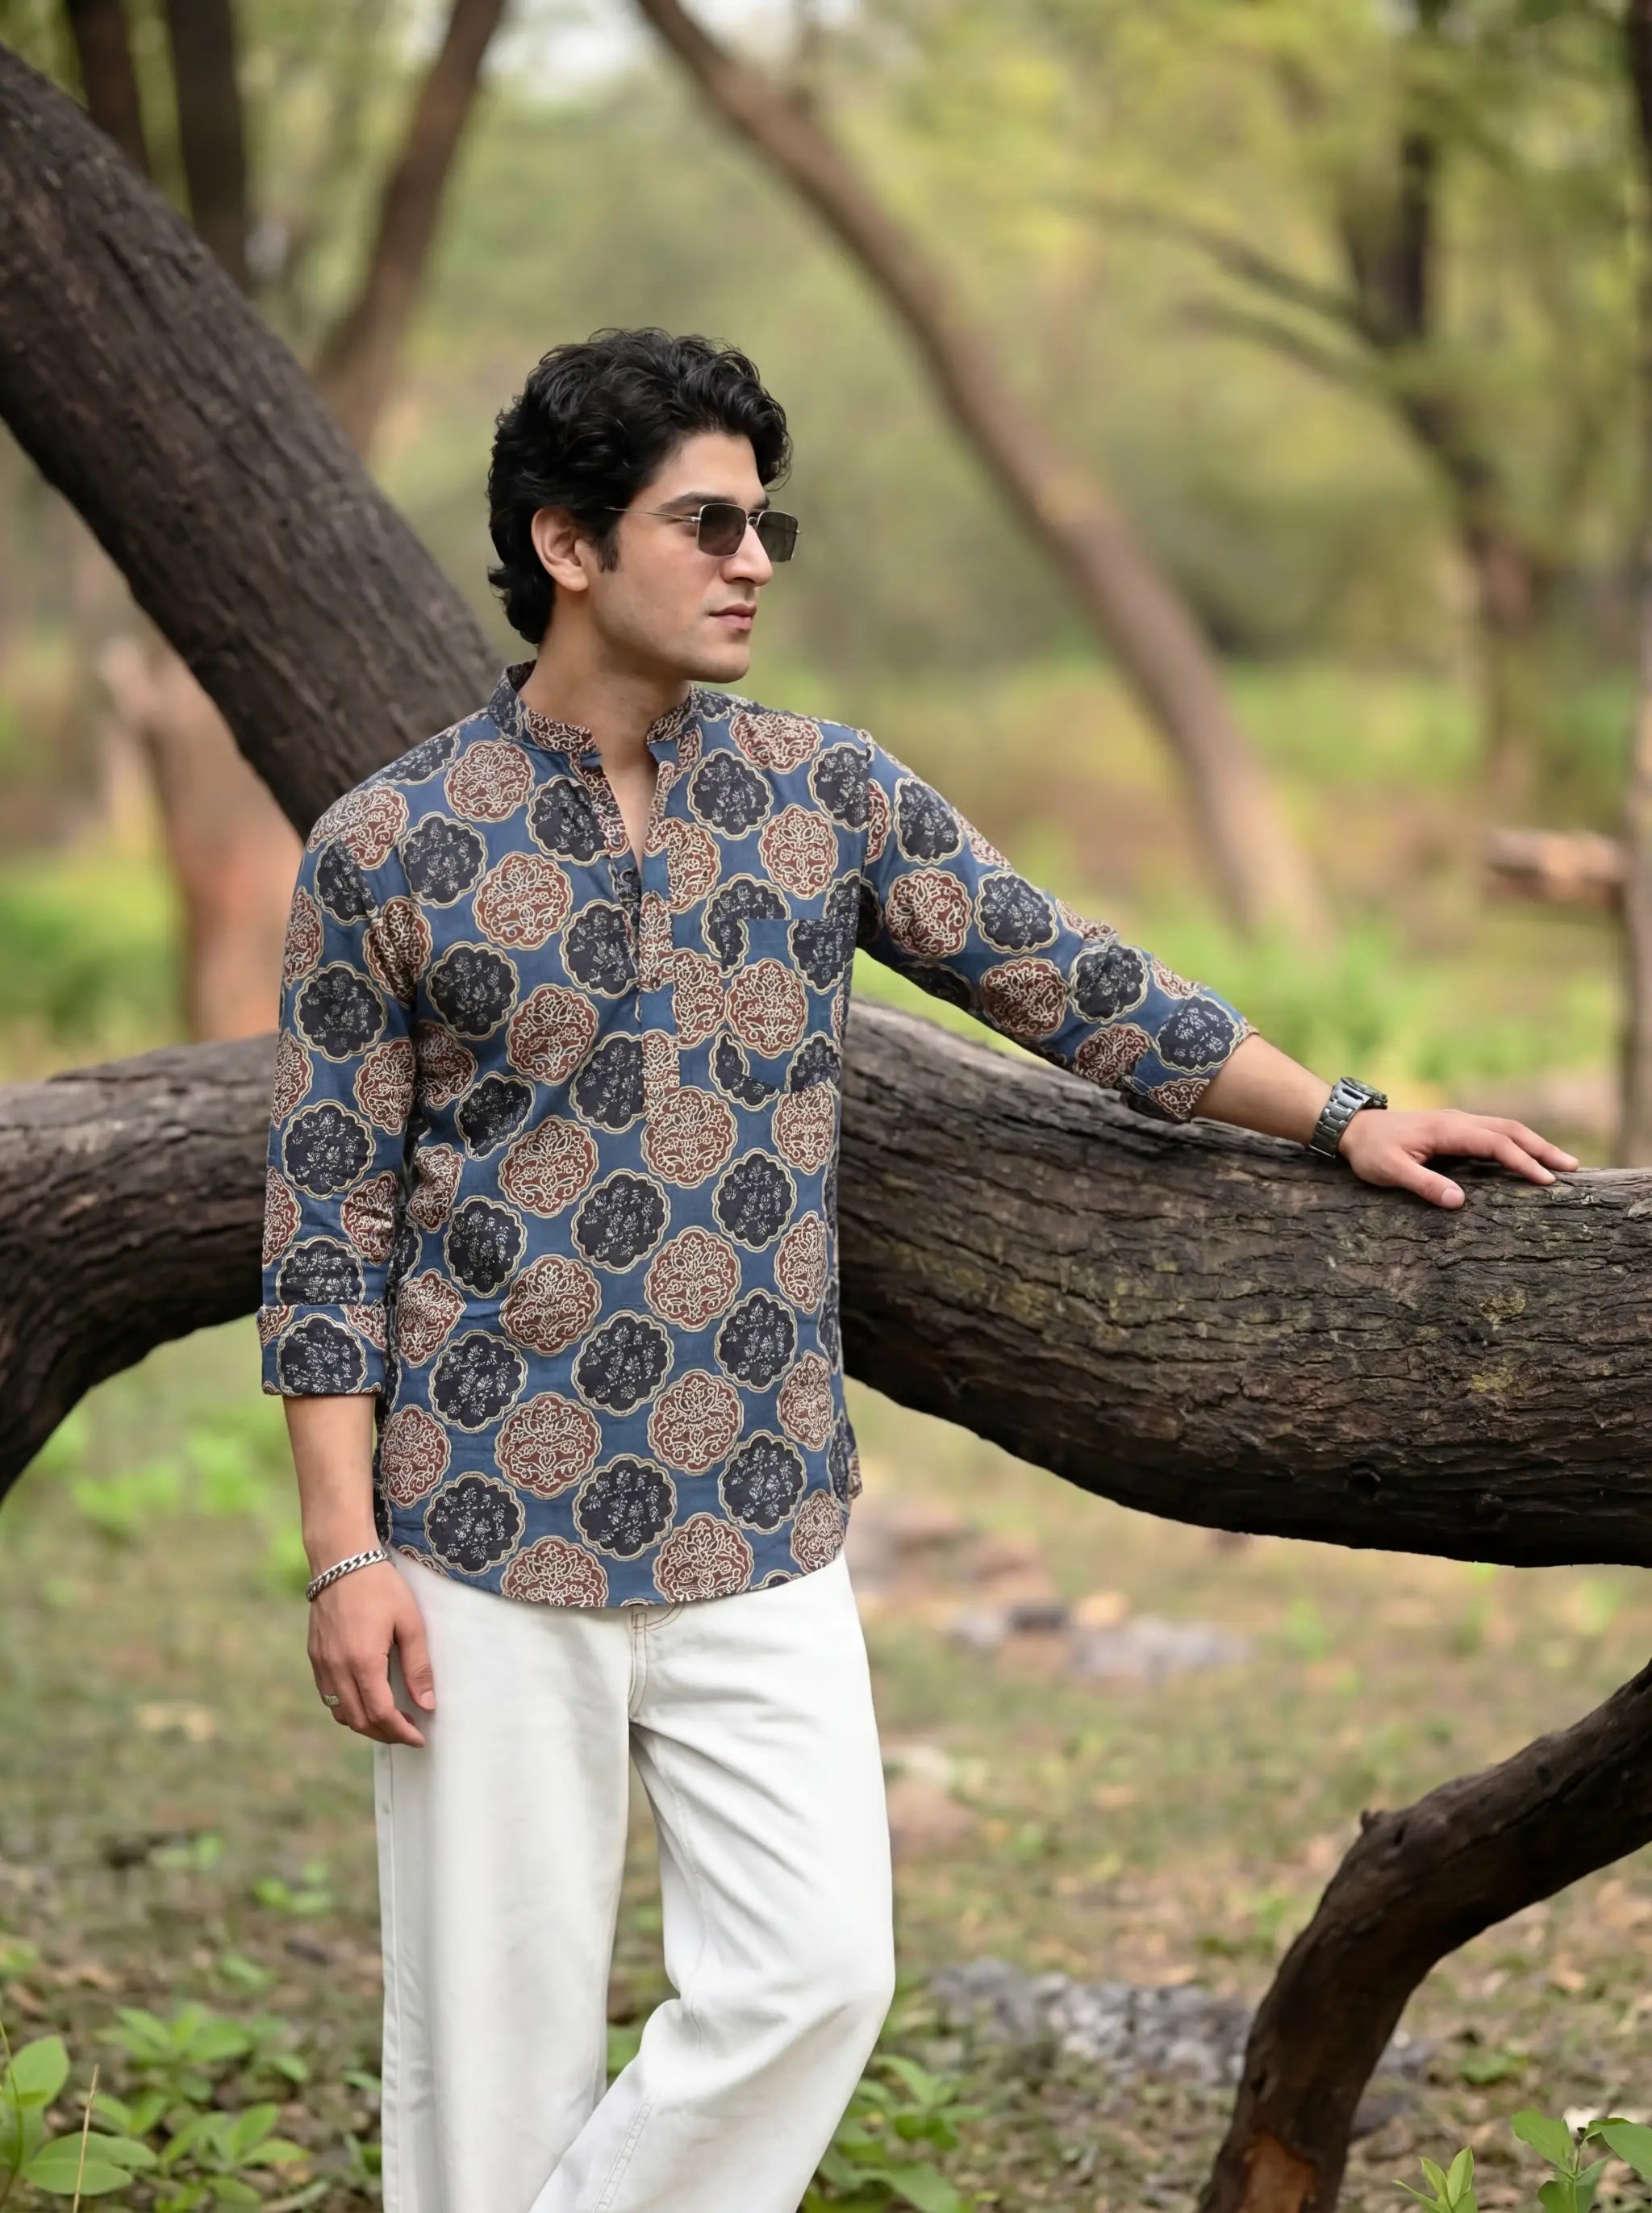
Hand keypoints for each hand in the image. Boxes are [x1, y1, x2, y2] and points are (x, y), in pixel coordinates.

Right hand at [308, 1561, 435, 1746]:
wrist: (341, 1561)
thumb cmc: (381, 1587)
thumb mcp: (410, 1623)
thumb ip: (418, 1666)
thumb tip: (427, 1704)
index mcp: (363, 1662)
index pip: (382, 1714)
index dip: (401, 1732)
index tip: (419, 1738)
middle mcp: (337, 1669)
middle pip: (359, 1721)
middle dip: (385, 1734)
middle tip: (408, 1732)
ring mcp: (321, 1664)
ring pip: (340, 1712)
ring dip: (365, 1724)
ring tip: (390, 1719)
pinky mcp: (314, 1656)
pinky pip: (328, 1695)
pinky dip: (348, 1707)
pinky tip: (366, 1698)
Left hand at [1336, 1107, 1577, 1209]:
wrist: (1354, 1127)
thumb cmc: (1370, 1152)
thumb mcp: (1390, 1171)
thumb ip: (1424, 1184)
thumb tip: (1460, 1201)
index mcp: (1447, 1131)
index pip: (1495, 1144)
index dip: (1522, 1161)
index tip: (1545, 1180)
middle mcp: (1458, 1121)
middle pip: (1510, 1130)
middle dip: (1542, 1148)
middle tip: (1571, 1168)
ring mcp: (1458, 1122)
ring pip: (1505, 1128)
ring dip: (1533, 1143)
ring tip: (1560, 1162)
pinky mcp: (1455, 1128)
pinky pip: (1494, 1132)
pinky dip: (1517, 1142)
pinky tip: (1527, 1156)